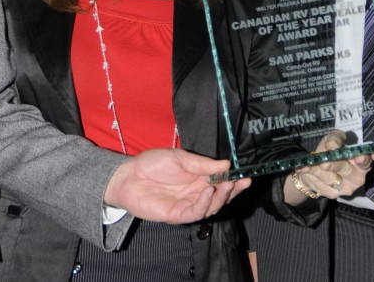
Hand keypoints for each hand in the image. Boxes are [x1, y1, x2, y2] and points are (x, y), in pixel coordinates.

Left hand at [103, 148, 250, 223]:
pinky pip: (196, 213)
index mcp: (198, 179)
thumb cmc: (152, 164)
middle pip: (220, 197)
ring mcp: (187, 205)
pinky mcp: (177, 215)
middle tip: (242, 182)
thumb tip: (226, 164)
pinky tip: (208, 192)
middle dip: (233, 190)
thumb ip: (202, 164)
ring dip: (221, 197)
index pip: (221, 182)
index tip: (245, 175)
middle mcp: (196, 194)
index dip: (233, 180)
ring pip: (211, 207)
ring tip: (226, 185)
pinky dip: (204, 204)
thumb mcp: (180, 158)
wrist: (128, 176)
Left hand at [284, 130, 370, 204]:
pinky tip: (304, 170)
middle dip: (334, 166)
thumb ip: (335, 139)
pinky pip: (320, 185)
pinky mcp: (333, 194)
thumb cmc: (328, 151)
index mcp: (360, 162)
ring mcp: (346, 188)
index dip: (363, 160)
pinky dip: (310, 176)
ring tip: (306, 165)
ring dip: (316, 170)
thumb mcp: (332, 140)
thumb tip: (332, 145)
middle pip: (346, 170)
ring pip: (330, 178)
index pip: (365, 162)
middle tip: (324, 164)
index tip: (357, 158)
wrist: (314, 168)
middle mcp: (357, 177)